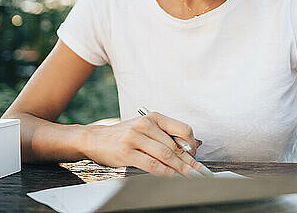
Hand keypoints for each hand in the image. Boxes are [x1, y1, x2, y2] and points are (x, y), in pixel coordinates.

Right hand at [81, 111, 210, 177]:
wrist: (94, 138)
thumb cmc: (123, 136)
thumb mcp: (144, 129)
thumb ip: (163, 137)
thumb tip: (187, 152)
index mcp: (153, 117)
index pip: (182, 129)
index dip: (192, 145)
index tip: (197, 157)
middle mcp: (145, 125)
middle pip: (175, 146)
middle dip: (190, 162)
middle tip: (201, 173)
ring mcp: (135, 138)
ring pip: (166, 155)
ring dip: (181, 169)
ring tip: (191, 178)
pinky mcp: (127, 152)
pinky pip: (151, 164)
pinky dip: (165, 173)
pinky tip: (173, 178)